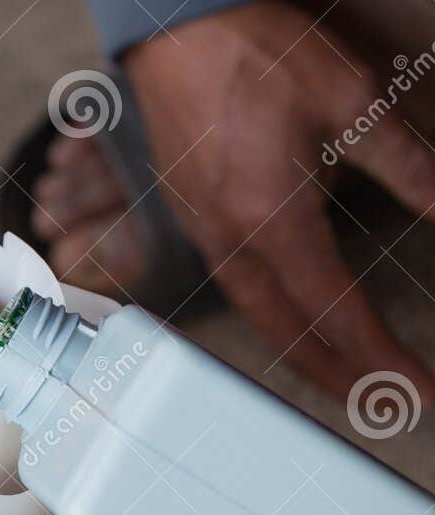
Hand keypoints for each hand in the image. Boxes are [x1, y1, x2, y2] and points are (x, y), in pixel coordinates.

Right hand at [123, 1, 434, 399]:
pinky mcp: (194, 219)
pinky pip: (235, 288)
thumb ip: (408, 165)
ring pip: (258, 318)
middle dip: (340, 378)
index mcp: (273, 223)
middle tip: (383, 404)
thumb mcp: (353, 102)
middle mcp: (233, 243)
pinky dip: (271, 317)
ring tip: (341, 375)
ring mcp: (207, 235)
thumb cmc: (254, 56)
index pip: (338, 315)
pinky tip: (291, 314)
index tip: (414, 392)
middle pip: (289, 337)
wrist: (177, 32)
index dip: (381, 360)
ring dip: (302, 355)